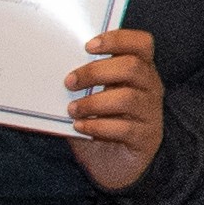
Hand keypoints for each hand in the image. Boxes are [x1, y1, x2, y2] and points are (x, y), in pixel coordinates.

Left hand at [66, 26, 165, 190]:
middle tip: (70, 82)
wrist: (115, 165)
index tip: (88, 46)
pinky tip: (80, 128)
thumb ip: (84, 83)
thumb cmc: (101, 125)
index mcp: (140, 71)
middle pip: (132, 67)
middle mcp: (150, 88)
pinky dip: (97, 126)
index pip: (141, 44)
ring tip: (73, 110)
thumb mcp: (93, 98)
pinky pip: (123, 128)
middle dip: (96, 72)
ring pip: (128, 98)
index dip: (118, 39)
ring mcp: (151, 113)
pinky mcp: (145, 137)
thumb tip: (53, 68)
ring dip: (93, 103)